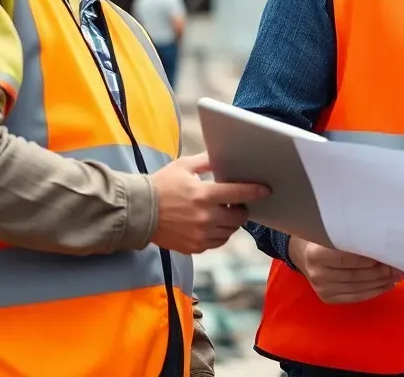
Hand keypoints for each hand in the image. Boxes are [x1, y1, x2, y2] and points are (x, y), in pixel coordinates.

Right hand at [148, 153, 269, 253]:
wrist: (138, 212)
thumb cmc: (160, 186)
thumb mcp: (183, 167)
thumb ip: (207, 161)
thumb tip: (224, 156)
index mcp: (204, 195)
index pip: (239, 194)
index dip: (255, 191)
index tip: (265, 190)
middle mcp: (205, 217)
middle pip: (239, 217)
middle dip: (241, 209)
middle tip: (234, 203)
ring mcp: (200, 235)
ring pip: (230, 232)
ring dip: (230, 222)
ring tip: (221, 213)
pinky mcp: (193, 247)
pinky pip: (216, 242)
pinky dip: (218, 234)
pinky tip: (211, 224)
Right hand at [288, 236, 403, 303]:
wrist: (303, 253)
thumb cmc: (323, 237)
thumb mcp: (333, 231)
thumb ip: (352, 236)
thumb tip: (384, 242)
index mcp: (316, 253)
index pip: (349, 258)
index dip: (371, 257)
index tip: (390, 252)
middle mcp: (317, 273)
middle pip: (356, 275)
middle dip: (381, 271)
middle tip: (399, 265)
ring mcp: (322, 289)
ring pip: (359, 287)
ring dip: (381, 282)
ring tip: (397, 275)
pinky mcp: (328, 298)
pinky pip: (356, 297)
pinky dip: (374, 291)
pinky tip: (386, 285)